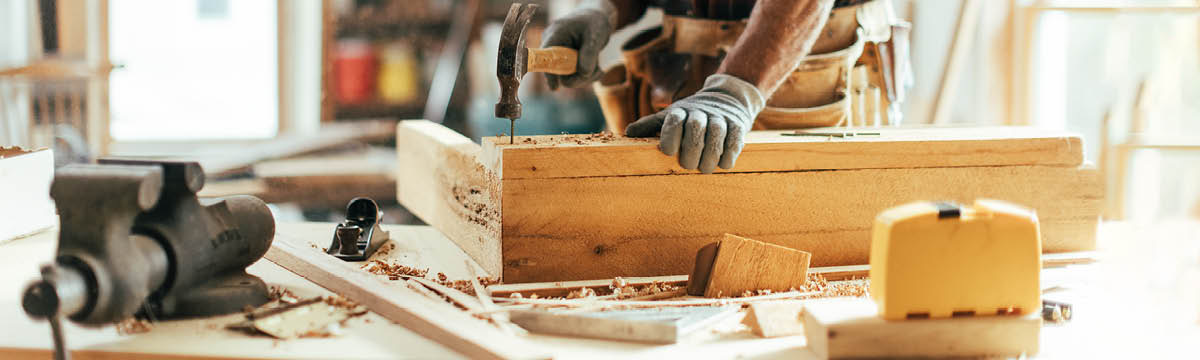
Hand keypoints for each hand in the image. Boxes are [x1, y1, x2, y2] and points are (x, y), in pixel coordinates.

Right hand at [541, 5, 613, 89]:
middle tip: (598, 71)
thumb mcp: (595, 36)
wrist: (595, 20)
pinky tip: (597, 68)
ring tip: (599, 67)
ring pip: (567, 77)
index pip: (546, 56)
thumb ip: (589, 54)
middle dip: (579, 76)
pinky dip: (586, 75)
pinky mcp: (564, 63)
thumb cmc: (593, 24)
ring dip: (586, 76)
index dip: (549, 72)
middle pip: (558, 72)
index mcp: (556, 34)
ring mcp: (557, 56)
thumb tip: (583, 73)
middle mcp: (553, 46)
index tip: (555, 88)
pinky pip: (572, 76)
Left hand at [624, 74, 765, 172]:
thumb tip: (627, 134)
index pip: (675, 119)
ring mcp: (720, 117)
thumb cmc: (690, 114)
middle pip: (696, 127)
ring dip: (711, 155)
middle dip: (692, 150)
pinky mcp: (738, 124)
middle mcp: (701, 111)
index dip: (671, 135)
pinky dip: (729, 153)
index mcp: (680, 110)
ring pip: (717, 134)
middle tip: (688, 166)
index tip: (668, 152)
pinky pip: (735, 138)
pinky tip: (723, 164)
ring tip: (705, 169)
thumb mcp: (669, 115)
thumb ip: (649, 125)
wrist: (727, 97)